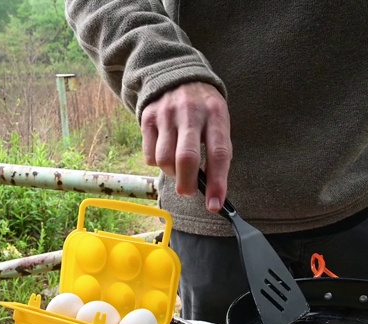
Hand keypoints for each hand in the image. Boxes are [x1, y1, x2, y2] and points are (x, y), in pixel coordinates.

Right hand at [140, 82, 231, 212]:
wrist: (177, 74)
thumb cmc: (204, 109)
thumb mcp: (218, 121)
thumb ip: (216, 150)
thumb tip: (212, 190)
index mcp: (215, 114)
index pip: (219, 154)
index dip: (217, 183)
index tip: (215, 205)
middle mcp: (191, 113)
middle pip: (186, 159)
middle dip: (188, 184)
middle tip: (189, 192)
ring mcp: (167, 114)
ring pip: (164, 160)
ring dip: (172, 174)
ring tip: (178, 170)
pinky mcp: (148, 117)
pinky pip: (149, 155)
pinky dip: (157, 164)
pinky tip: (165, 155)